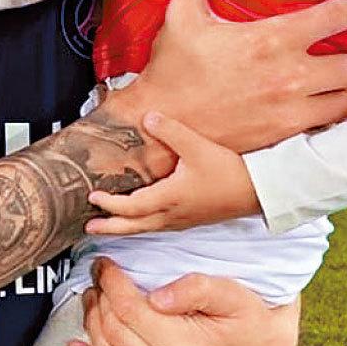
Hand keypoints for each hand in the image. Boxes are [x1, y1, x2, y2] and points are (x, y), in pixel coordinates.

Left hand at [67, 259, 299, 345]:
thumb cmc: (252, 322)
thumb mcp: (233, 293)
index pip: (130, 310)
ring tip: (93, 301)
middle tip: (99, 279)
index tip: (105, 265)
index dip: (112, 283)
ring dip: (92, 326)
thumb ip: (196, 288)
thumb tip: (156, 297)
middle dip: (101, 299)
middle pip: (114, 332)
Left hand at [86, 112, 258, 234]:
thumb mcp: (198, 146)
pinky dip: (142, 225)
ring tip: (107, 226)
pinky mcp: (190, 219)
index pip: (131, 207)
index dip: (110, 203)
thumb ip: (171, 131)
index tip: (93, 196)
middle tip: (88, 228)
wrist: (258, 191)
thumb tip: (147, 117)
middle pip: (134, 226)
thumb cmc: (230, 172)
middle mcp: (173, 214)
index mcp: (170, 198)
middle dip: (109, 227)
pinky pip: (158, 226)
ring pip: (146, 229)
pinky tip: (140, 220)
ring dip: (124, 228)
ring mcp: (181, 220)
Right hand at [101, 0, 346, 153]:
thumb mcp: (181, 19)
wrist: (159, 127)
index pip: (336, 17)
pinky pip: (328, 125)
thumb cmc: (171, 72)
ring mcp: (290, 109)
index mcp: (271, 39)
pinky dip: (336, 115)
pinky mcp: (284, 136)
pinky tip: (331, 105)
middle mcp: (289, 75)